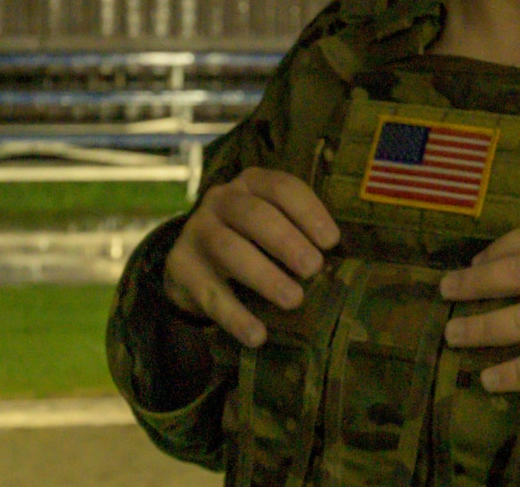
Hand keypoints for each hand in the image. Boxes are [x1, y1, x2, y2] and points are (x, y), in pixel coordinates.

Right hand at [163, 167, 339, 346]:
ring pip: (229, 249)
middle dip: (288, 242)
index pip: (283, 188)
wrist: (193, 258)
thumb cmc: (252, 237)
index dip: (309, 212)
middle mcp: (221, 199)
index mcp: (252, 183)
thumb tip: (339, 261)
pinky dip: (235, 316)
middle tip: (314, 269)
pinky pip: (209, 293)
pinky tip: (258, 335)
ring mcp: (196, 231)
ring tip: (294, 300)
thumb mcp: (274, 222)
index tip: (332, 241)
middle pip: (255, 215)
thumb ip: (299, 231)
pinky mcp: (180, 267)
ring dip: (265, 276)